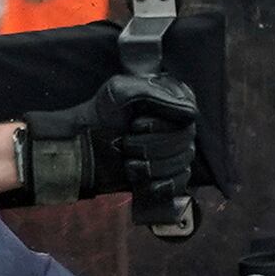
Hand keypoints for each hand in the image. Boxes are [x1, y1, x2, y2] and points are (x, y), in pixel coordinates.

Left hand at [18, 65, 198, 205]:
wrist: (85, 142)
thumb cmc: (101, 112)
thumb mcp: (120, 91)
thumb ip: (154, 93)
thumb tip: (190, 110)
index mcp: (174, 100)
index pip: (188, 115)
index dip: (162, 124)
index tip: (135, 125)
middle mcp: (181, 124)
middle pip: (185, 141)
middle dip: (152, 147)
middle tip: (127, 143)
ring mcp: (178, 150)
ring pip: (182, 163)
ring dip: (152, 165)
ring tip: (129, 162)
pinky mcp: (171, 173)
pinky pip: (181, 182)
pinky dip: (161, 184)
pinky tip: (143, 181)